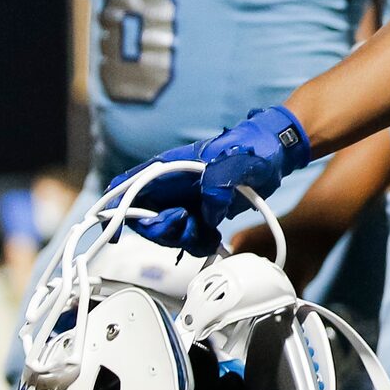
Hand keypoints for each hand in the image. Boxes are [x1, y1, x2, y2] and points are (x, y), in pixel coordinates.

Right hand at [109, 106, 309, 253]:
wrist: (275, 155)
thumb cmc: (251, 148)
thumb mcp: (236, 161)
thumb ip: (218, 183)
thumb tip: (208, 213)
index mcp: (169, 167)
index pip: (128, 185)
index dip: (114, 207)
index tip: (114, 229)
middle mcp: (171, 186)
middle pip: (144, 219)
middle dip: (162, 230)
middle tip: (185, 222)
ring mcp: (184, 202)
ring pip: (167, 234)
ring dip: (185, 238)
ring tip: (208, 227)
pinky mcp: (199, 216)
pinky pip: (189, 239)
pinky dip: (200, 242)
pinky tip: (214, 231)